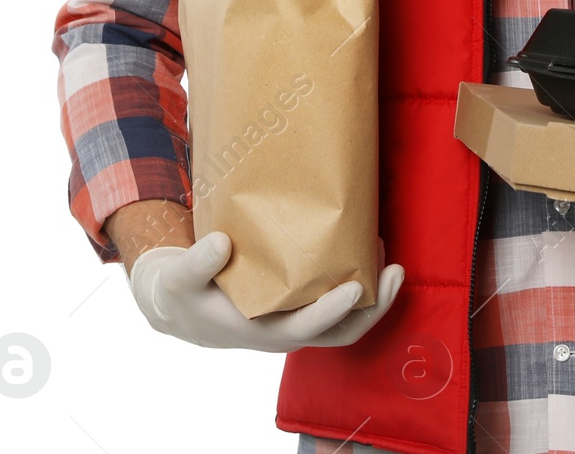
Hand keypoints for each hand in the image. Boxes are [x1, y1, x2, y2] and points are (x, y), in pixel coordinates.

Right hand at [128, 231, 404, 350]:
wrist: (183, 306)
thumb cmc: (183, 292)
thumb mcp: (179, 278)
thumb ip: (196, 263)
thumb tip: (219, 244)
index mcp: (260, 331)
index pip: (304, 328)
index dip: (331, 310)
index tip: (354, 286)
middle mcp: (286, 330)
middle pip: (341, 332)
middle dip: (373, 307)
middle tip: (395, 271)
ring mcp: (298, 320)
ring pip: (347, 321)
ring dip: (374, 296)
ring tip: (390, 259)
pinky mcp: (302, 305)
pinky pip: (339, 302)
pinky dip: (360, 283)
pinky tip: (367, 251)